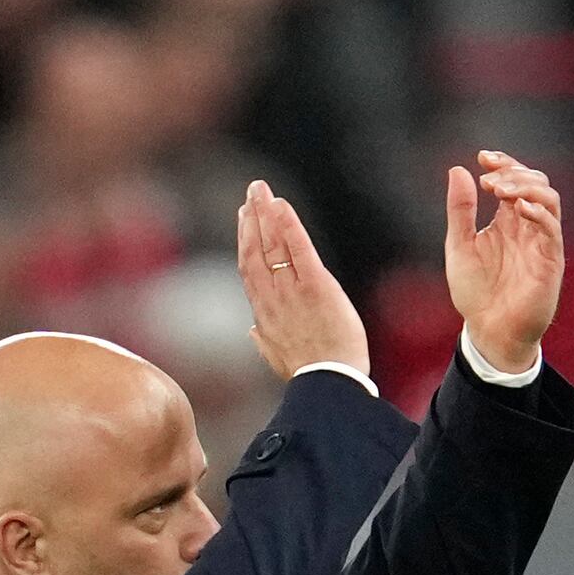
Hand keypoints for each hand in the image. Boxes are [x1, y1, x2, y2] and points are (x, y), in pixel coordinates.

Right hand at [235, 180, 370, 384]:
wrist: (328, 384)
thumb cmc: (310, 374)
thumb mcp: (279, 359)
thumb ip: (264, 341)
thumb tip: (252, 330)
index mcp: (264, 314)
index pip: (250, 270)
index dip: (245, 241)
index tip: (245, 220)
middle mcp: (272, 298)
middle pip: (255, 251)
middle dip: (251, 219)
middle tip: (251, 193)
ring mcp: (291, 290)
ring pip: (271, 245)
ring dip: (265, 214)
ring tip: (261, 190)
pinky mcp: (315, 286)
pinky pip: (298, 249)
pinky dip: (289, 226)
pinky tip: (282, 206)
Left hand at [439, 150, 563, 375]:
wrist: (488, 330)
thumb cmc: (477, 291)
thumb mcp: (460, 245)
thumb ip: (460, 210)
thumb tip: (457, 169)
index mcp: (508, 220)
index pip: (515, 180)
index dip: (503, 163)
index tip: (482, 157)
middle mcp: (528, 226)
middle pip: (535, 183)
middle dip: (514, 173)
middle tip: (489, 180)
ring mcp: (542, 241)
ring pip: (549, 199)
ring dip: (526, 188)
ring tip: (500, 189)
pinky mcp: (550, 260)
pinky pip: (552, 229)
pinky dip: (539, 214)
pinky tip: (518, 208)